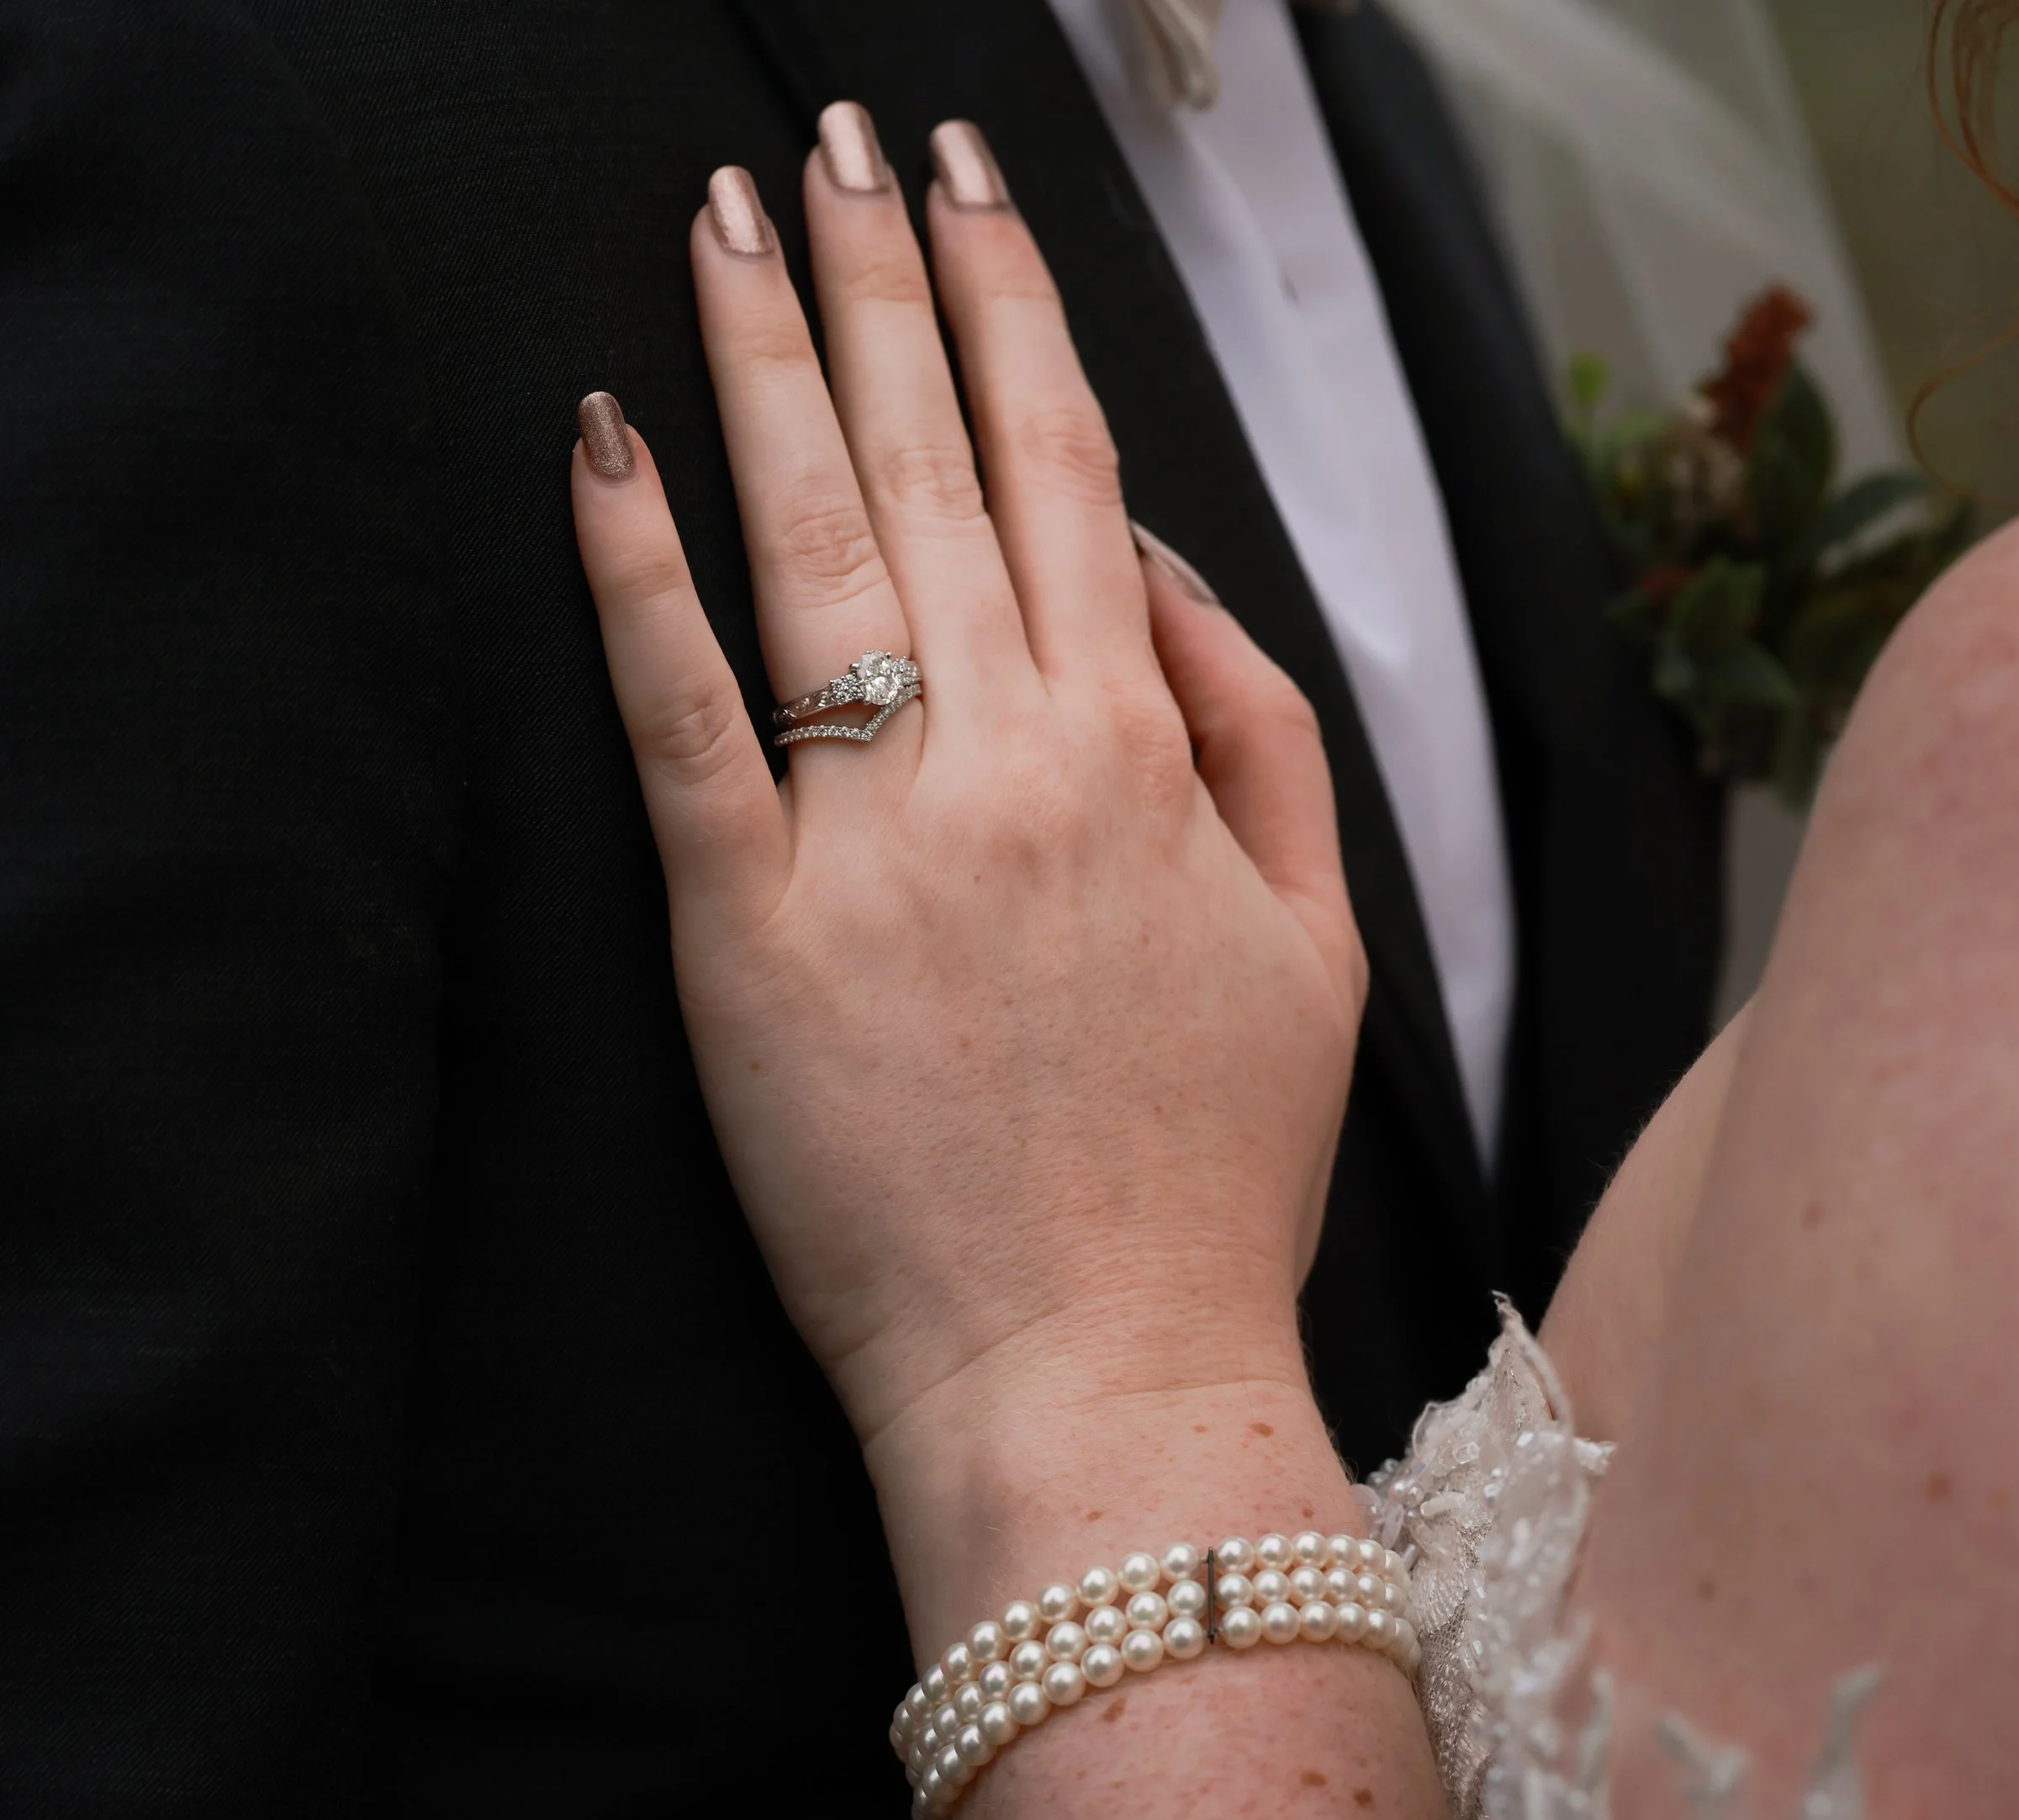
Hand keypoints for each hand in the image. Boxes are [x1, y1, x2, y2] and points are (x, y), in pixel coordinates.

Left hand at [571, 117, 1363, 1529]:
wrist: (1100, 1379)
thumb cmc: (1208, 1188)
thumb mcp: (1318, 948)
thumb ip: (1263, 735)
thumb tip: (1164, 567)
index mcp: (1145, 753)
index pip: (1065, 467)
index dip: (1009, 305)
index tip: (966, 187)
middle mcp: (1010, 759)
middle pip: (929, 461)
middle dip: (881, 276)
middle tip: (834, 144)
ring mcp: (871, 841)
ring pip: (808, 542)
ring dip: (764, 358)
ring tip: (729, 223)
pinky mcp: (746, 937)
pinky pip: (681, 720)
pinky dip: (635, 576)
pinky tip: (604, 449)